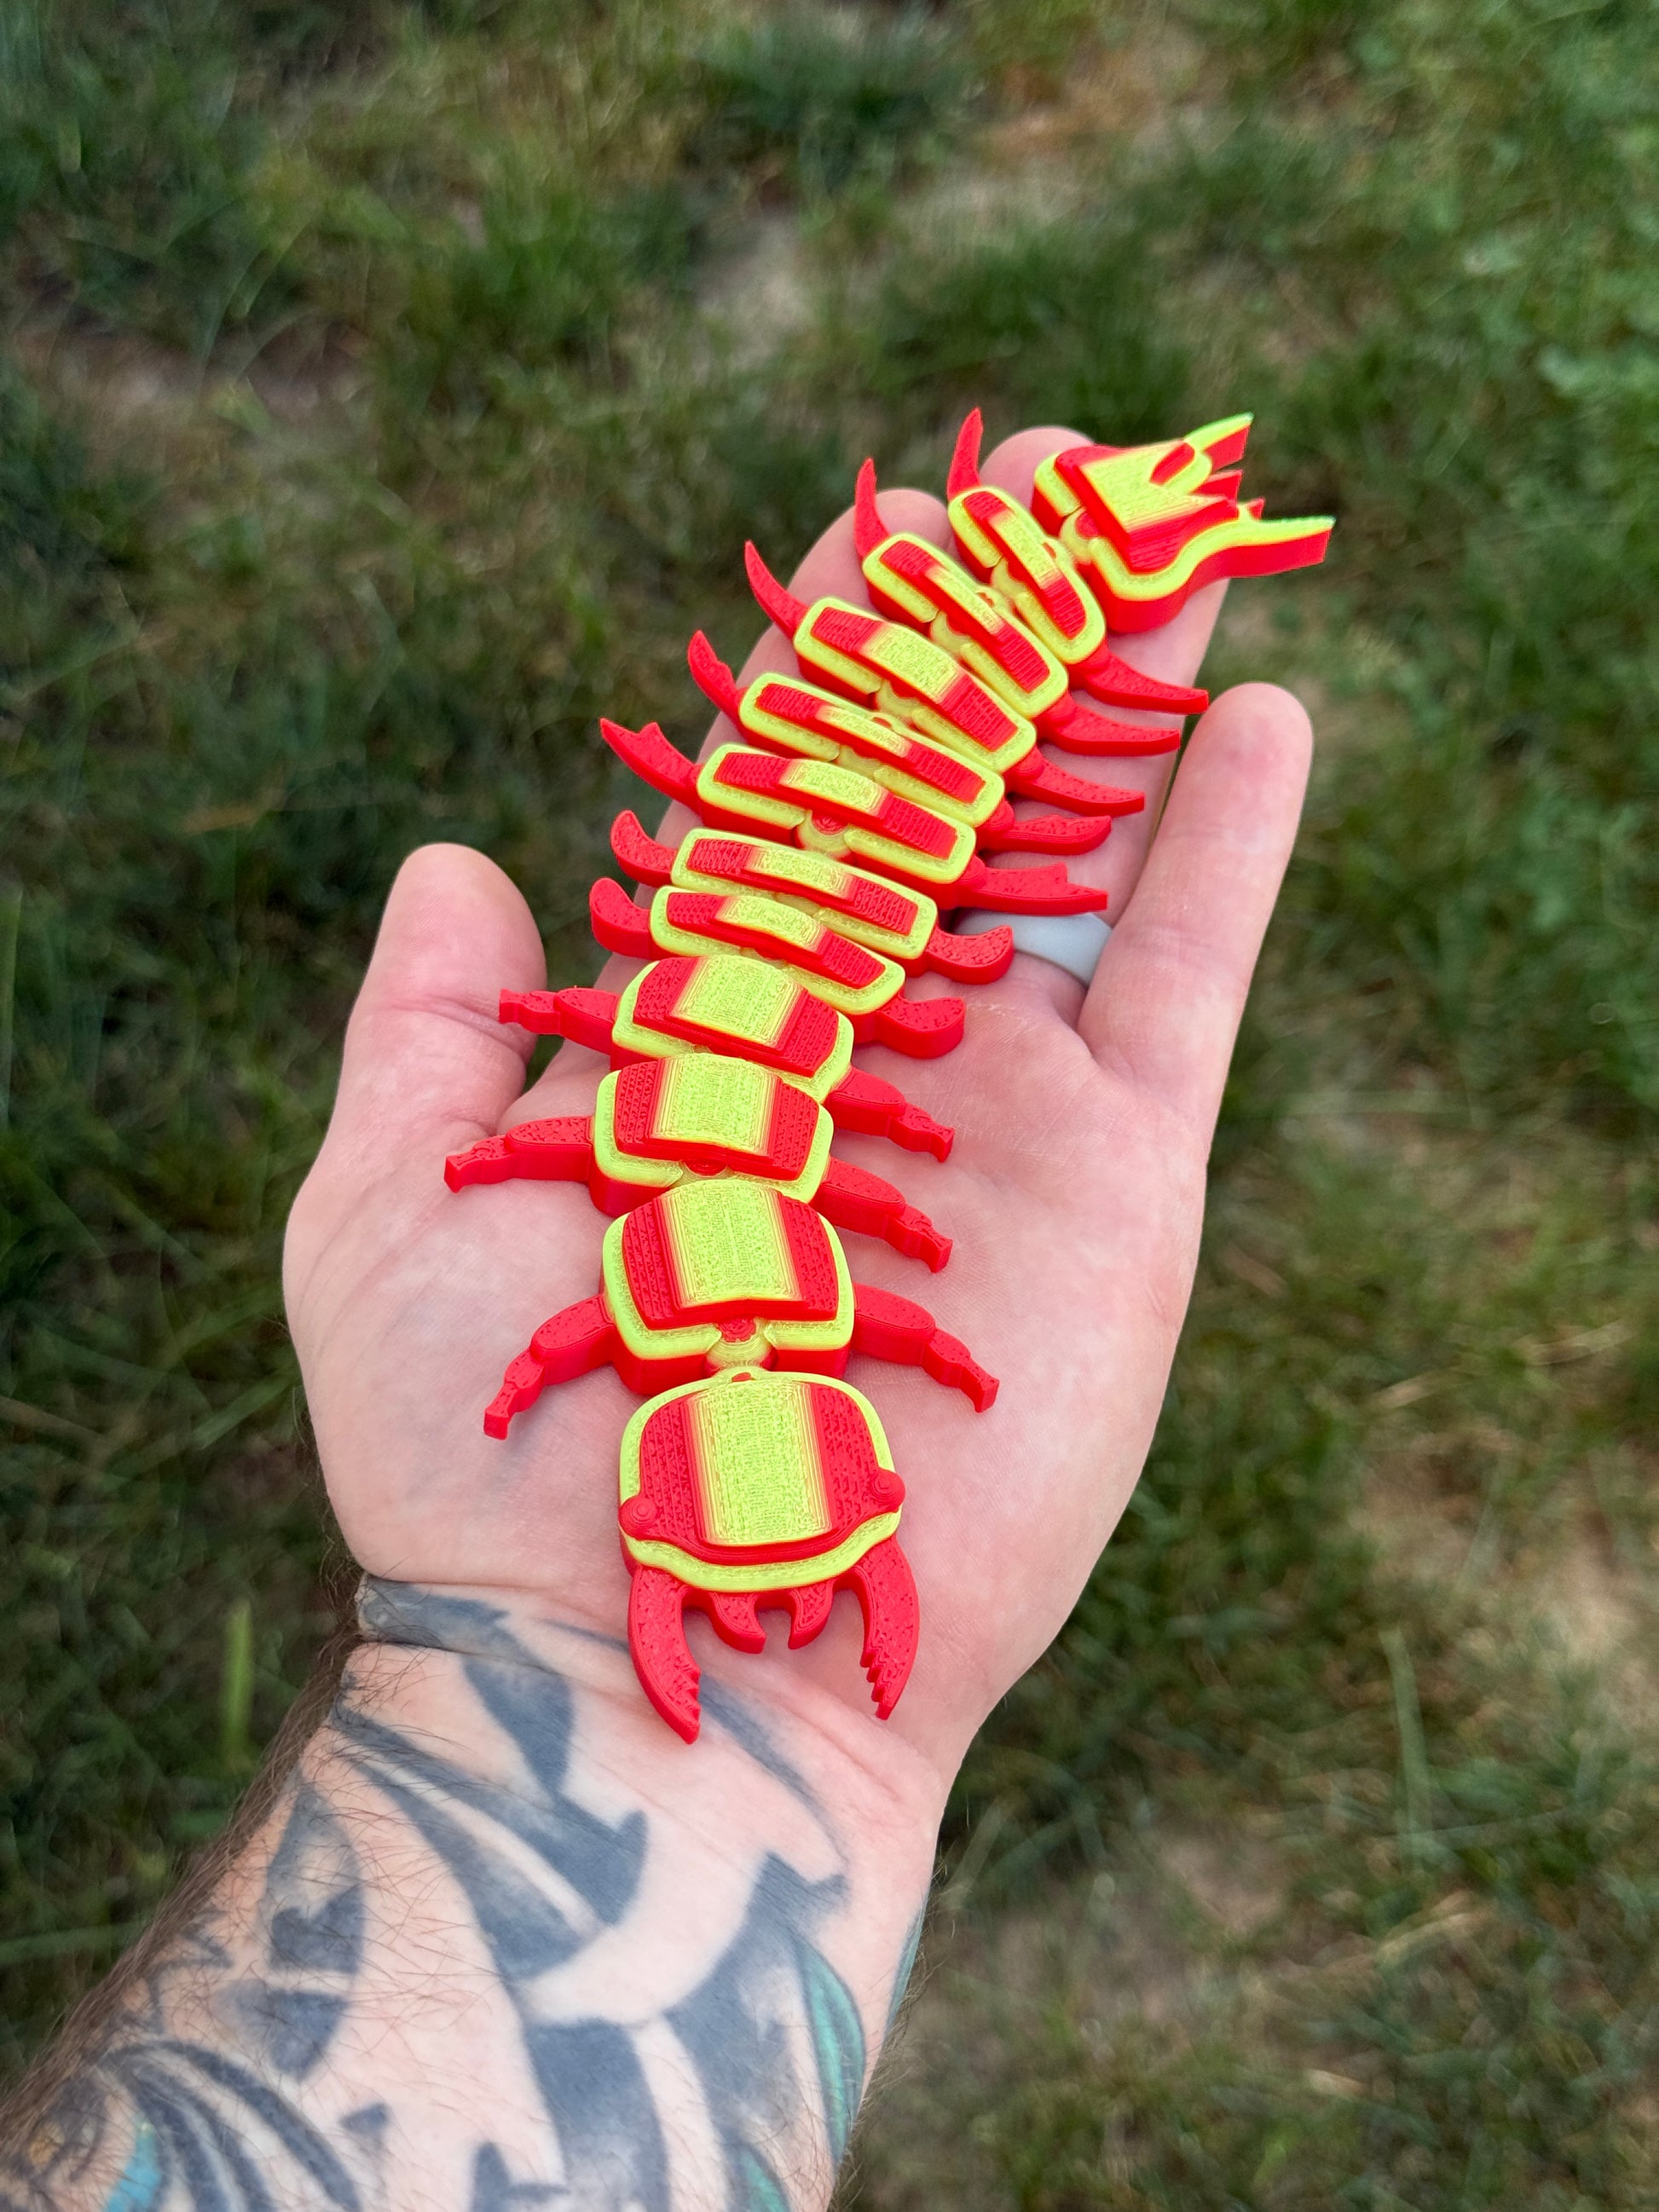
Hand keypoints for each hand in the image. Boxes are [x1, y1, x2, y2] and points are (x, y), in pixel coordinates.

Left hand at [282, 423, 1311, 1796]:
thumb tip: (461, 856)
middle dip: (996, 636)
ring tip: (1163, 531)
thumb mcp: (383, 1204)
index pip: (779, 797)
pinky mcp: (1121, 1183)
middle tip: (1046, 472)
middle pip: (948, 791)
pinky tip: (1263, 707)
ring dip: (1121, 686)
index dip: (831, 658)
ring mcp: (1002, 1107)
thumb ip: (421, 1026)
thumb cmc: (484, 1459)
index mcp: (704, 1034)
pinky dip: (1232, 849)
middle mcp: (863, 1049)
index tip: (877, 525)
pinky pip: (1191, 977)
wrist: (646, 1654)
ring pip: (1081, 846)